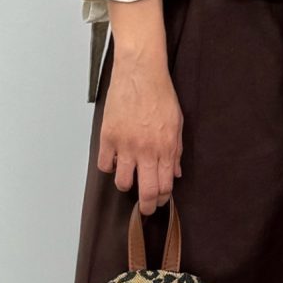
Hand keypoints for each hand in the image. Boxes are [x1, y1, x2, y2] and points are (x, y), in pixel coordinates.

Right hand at [99, 54, 183, 211]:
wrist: (140, 73)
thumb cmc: (160, 94)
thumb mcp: (177, 123)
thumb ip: (176, 151)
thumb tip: (175, 173)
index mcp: (166, 148)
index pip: (165, 185)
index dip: (162, 198)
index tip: (159, 200)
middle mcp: (146, 150)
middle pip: (146, 191)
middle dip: (146, 206)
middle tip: (145, 209)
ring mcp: (125, 145)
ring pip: (123, 182)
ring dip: (126, 185)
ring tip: (129, 180)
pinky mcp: (108, 137)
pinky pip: (105, 164)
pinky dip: (109, 167)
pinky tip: (115, 161)